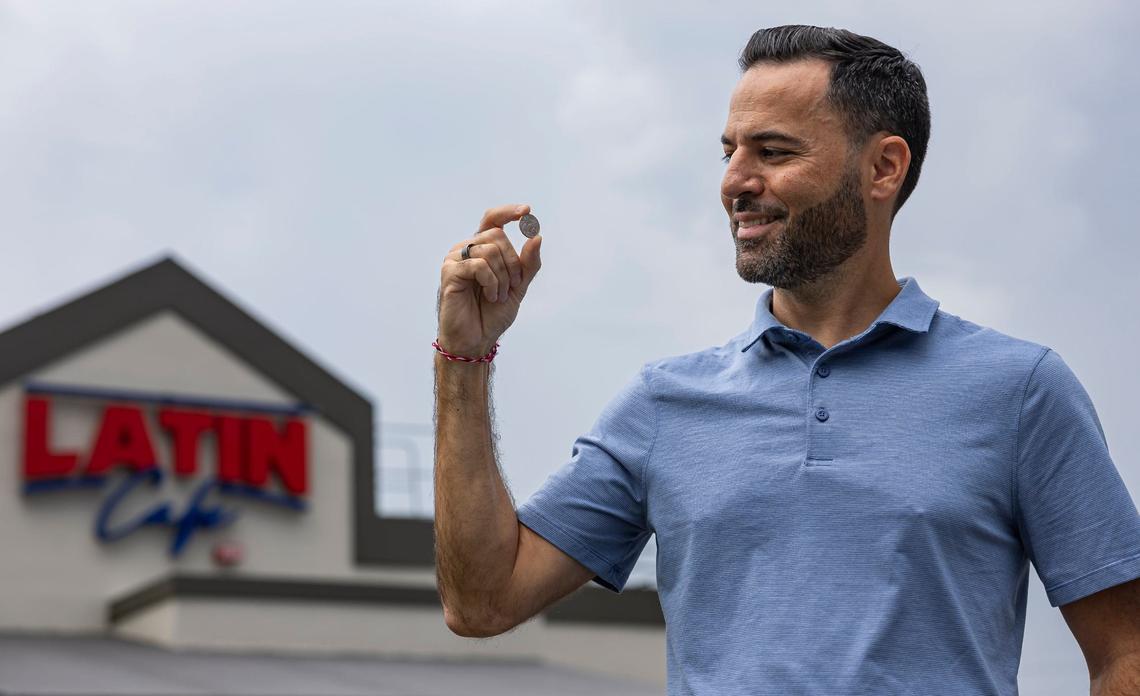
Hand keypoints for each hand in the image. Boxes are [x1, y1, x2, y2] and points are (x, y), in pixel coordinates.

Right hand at [436, 203, 542, 357]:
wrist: (477, 339)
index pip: (493, 219)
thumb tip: (537, 236)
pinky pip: (478, 265)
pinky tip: (490, 296)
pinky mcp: (449, 272)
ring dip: (503, 277)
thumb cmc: (492, 313)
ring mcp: (455, 259)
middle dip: (513, 263)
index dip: (508, 212)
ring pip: (489, 250)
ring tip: (497, 296)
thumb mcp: (519, 286)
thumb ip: (528, 263)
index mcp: (482, 249)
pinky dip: (491, 282)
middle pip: (497, 236)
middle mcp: (467, 249)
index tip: (527, 211)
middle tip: (512, 287)